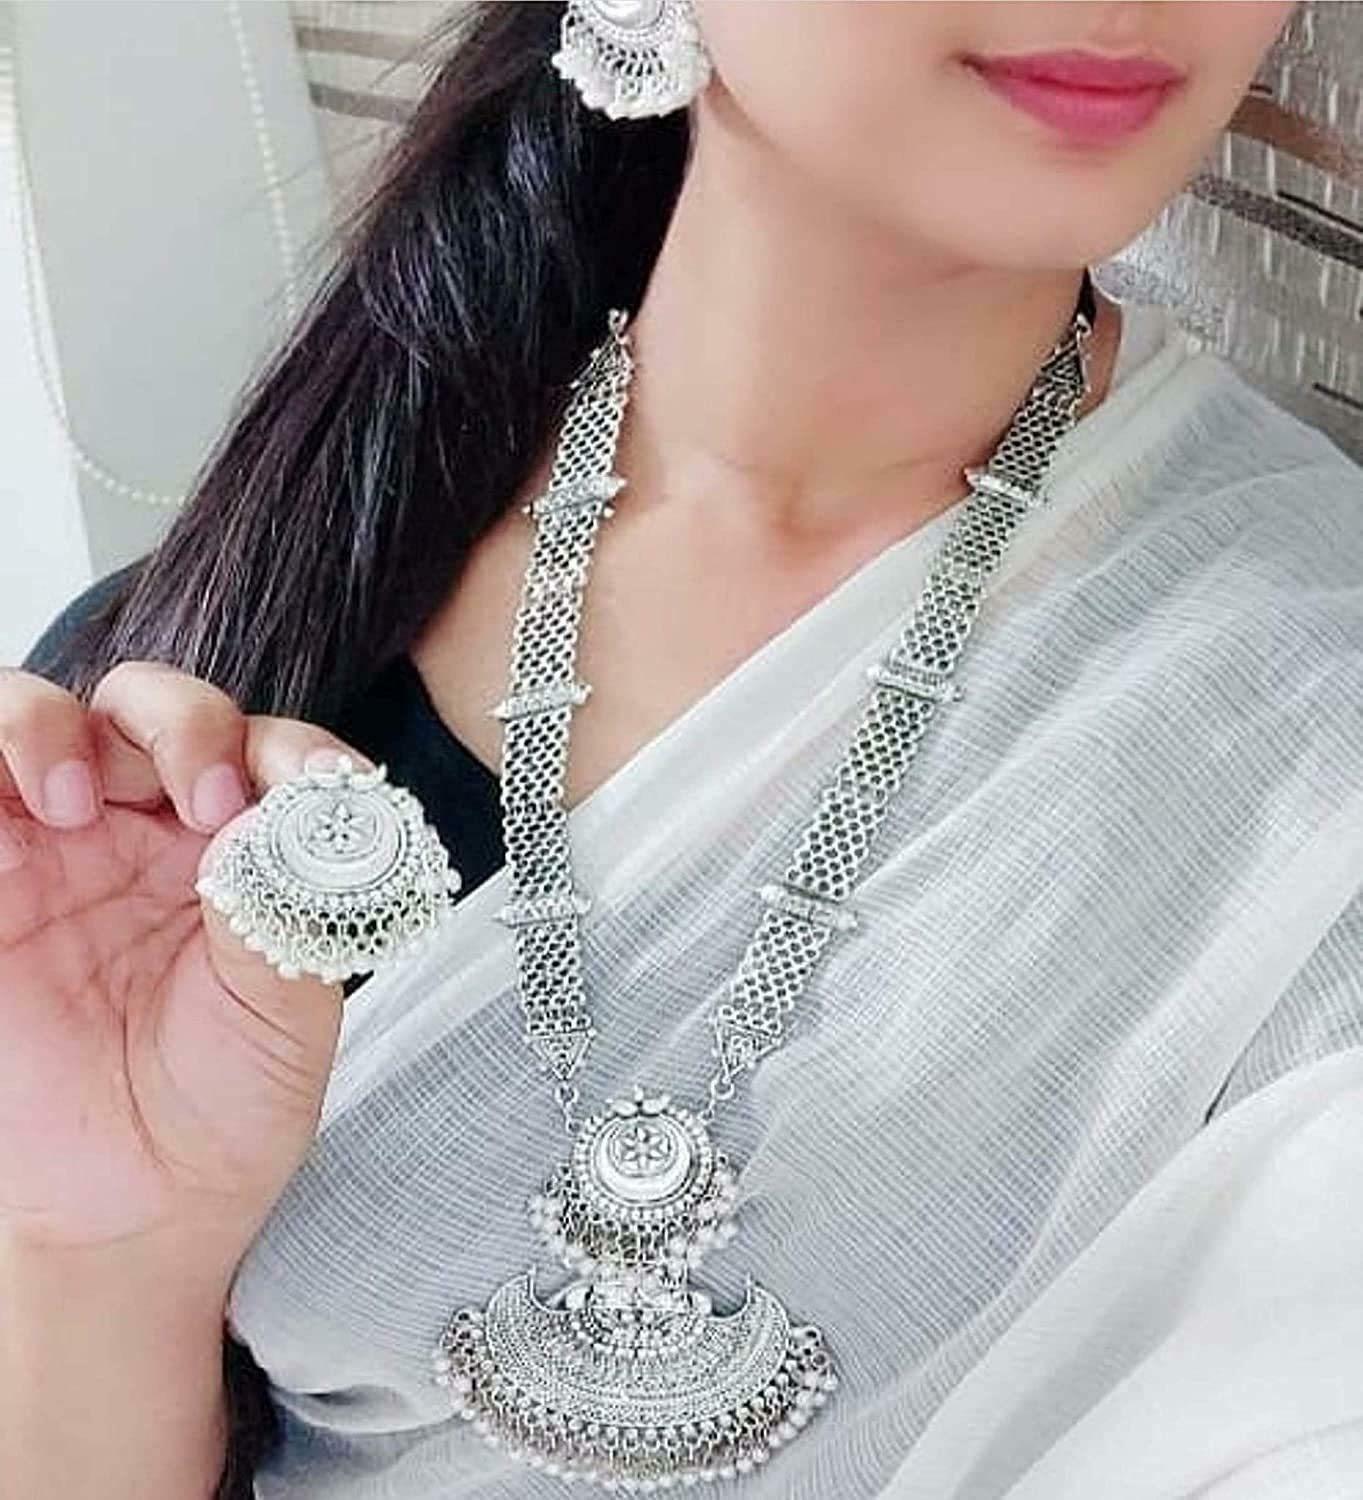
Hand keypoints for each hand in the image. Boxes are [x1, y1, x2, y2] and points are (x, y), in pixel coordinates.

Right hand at [0, 660, 375, 1260]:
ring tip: (68, 802)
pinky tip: (11, 841)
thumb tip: (276, 817)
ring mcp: (57, 847)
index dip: (286, 752)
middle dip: (178, 724)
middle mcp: (154, 828)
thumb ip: (283, 912)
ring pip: (37, 717)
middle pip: (155, 707)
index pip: (271, 749)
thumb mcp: (286, 1015)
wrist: (133, 1208)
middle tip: (197, 799)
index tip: (288, 795)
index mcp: (246, 846)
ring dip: (48, 727)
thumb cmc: (226, 1105)